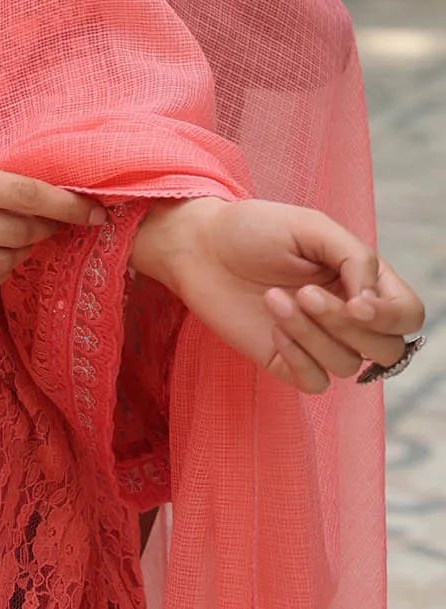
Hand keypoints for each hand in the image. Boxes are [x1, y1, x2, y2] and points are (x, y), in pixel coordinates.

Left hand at [132, 197, 424, 393]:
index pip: (408, 315)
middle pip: (387, 350)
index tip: (357, 304)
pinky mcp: (288, 362)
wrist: (199, 246)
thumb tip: (373, 302)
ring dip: (310, 333)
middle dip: (346, 325)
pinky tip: (271, 328)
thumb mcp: (310, 225)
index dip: (392, 316)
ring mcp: (318, 341)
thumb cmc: (254, 228)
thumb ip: (354, 257)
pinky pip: (316, 382)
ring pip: (347, 365)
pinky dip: (298, 357)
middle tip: (303, 293)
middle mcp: (347, 314)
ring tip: (273, 297)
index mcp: (360, 279)